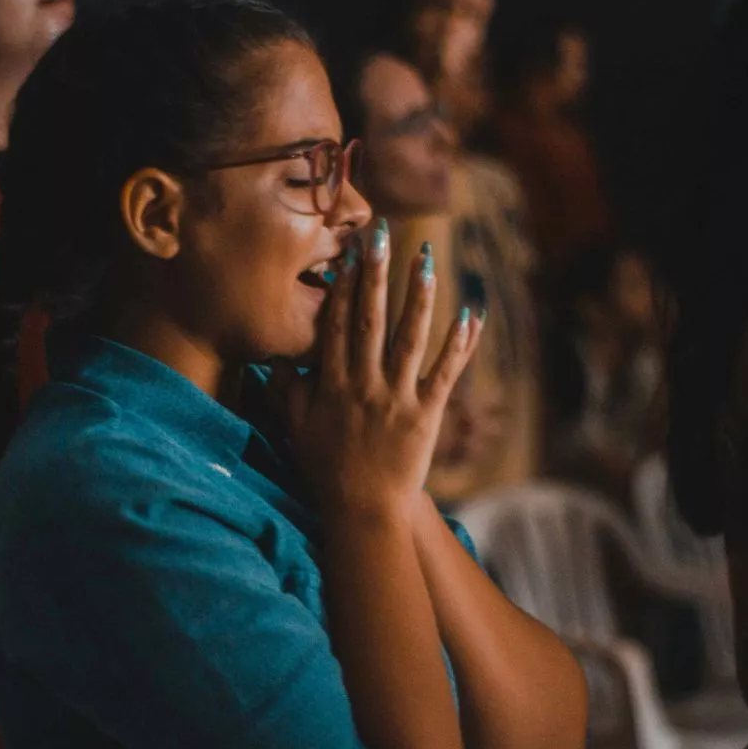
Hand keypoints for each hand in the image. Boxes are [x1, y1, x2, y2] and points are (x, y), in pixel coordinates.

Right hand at [278, 222, 483, 519]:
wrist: (361, 513)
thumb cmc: (325, 471)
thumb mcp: (296, 429)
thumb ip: (289, 391)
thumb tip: (277, 358)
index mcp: (332, 385)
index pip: (336, 326)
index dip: (342, 287)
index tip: (348, 254)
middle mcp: (364, 385)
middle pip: (370, 321)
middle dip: (376, 275)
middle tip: (381, 235)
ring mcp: (396, 400)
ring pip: (409, 339)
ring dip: (418, 297)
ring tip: (425, 260)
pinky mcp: (425, 417)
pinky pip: (444, 374)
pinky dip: (459, 346)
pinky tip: (470, 315)